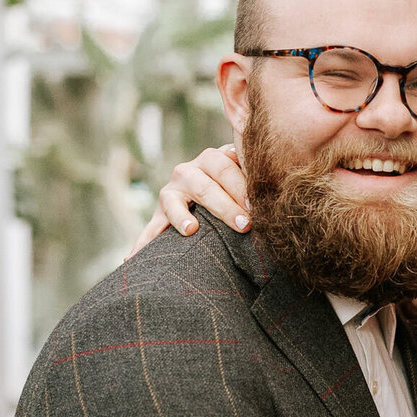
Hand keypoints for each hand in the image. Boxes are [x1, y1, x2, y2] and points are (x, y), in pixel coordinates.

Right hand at [127, 144, 250, 257]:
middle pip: (206, 184)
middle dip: (226, 206)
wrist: (208, 195)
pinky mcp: (160, 212)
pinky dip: (143, 243)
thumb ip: (259, 176)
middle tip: (244, 225)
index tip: (258, 206)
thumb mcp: (249, 179)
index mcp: (215, 159)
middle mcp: (190, 170)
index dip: (243, 186)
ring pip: (174, 201)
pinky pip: (150, 228)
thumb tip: (284, 180)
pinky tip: (132, 258)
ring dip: (181, 216)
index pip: (228, 167)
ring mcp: (172, 190)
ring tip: (191, 231)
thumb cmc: (240, 191)